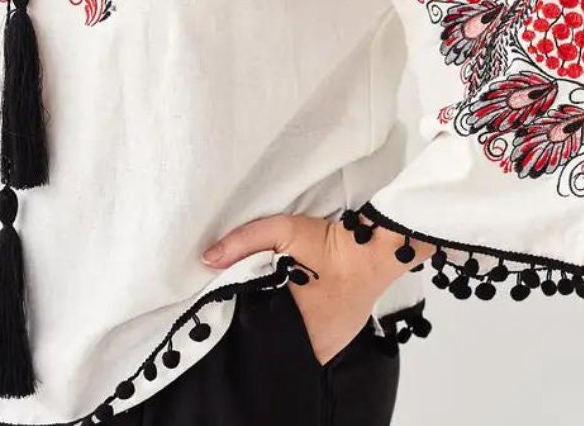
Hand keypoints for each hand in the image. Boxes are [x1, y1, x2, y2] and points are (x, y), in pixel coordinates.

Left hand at [201, 213, 399, 365]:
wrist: (375, 249)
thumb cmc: (329, 246)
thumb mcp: (283, 233)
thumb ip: (243, 242)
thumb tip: (208, 259)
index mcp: (297, 333)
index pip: (259, 340)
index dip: (242, 326)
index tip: (229, 311)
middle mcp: (314, 350)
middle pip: (273, 344)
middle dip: (259, 328)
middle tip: (245, 305)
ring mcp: (328, 349)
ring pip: (292, 346)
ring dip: (279, 330)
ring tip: (268, 306)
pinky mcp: (337, 342)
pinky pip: (309, 344)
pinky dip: (297, 331)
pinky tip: (291, 311)